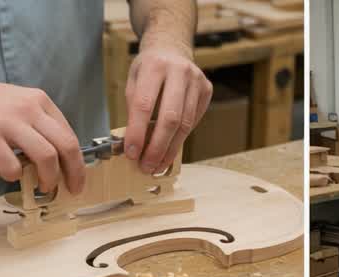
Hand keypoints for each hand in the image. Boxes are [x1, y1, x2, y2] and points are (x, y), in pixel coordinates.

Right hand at [0, 74, 83, 195]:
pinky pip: (12, 166)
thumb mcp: (18, 102)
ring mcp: (8, 123)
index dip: (78, 161)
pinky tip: (9, 174)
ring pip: (46, 157)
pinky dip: (14, 176)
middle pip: (65, 146)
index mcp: (39, 101)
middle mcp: (28, 109)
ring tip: (43, 188)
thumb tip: (55, 155)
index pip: (69, 134)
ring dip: (49, 179)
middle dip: (73, 173)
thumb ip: (37, 123)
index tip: (76, 178)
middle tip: (71, 190)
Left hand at [122, 36, 211, 174]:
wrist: (171, 47)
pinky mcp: (206, 90)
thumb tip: (134, 145)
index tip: (131, 153)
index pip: (144, 105)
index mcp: (154, 66)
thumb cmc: (148, 69)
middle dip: (157, 147)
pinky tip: (169, 149)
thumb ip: (133, 109)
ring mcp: (197, 80)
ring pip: (185, 124)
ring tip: (157, 164)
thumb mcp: (133, 81)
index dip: (138, 132)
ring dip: (170, 149)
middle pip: (170, 118)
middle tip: (146, 166)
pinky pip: (194, 121)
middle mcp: (179, 71)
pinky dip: (180, 138)